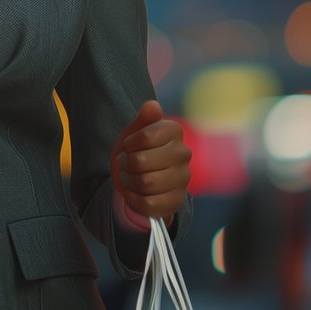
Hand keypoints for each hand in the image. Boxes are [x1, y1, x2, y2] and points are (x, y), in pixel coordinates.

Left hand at [110, 100, 191, 222]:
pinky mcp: (176, 201)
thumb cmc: (138, 150)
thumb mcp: (135, 131)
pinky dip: (134, 199)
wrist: (142, 177)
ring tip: (131, 178)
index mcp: (174, 131)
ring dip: (129, 182)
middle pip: (140, 162)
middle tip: (127, 164)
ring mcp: (183, 179)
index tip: (130, 146)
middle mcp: (184, 154)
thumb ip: (144, 118)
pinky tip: (135, 193)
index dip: (129, 144)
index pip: (144, 138)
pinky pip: (148, 204)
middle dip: (126, 164)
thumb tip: (152, 105)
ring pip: (145, 183)